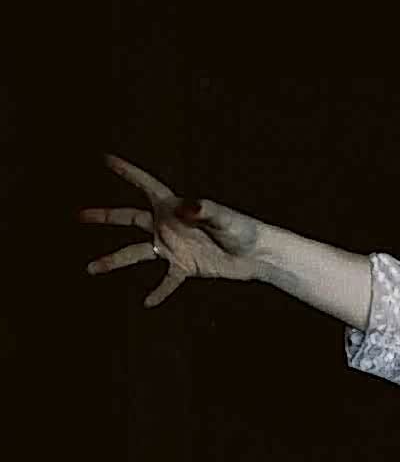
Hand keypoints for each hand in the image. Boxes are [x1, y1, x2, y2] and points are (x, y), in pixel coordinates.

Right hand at [79, 154, 263, 306]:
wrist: (257, 254)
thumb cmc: (243, 229)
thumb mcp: (223, 217)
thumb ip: (204, 210)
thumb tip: (187, 208)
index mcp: (175, 207)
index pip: (147, 185)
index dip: (128, 172)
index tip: (106, 159)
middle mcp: (169, 225)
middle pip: (130, 218)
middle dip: (105, 216)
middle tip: (80, 215)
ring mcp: (175, 246)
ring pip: (136, 252)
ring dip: (114, 260)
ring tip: (91, 268)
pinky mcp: (186, 266)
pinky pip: (167, 280)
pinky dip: (159, 291)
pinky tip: (148, 302)